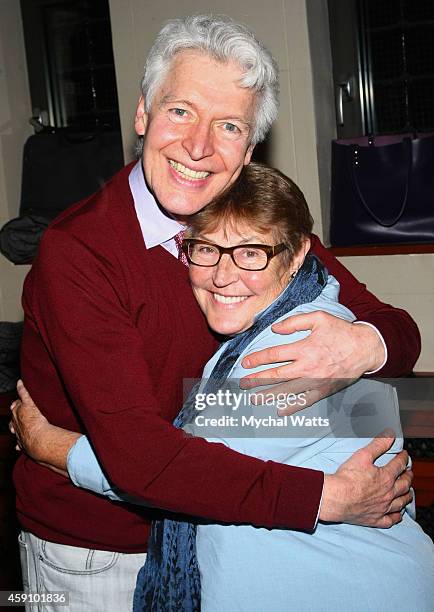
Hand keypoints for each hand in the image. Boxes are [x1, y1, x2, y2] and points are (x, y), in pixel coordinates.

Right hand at [10, 380, 79, 475]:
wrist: (41, 443)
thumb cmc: (42, 451)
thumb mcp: (41, 457)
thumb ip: (47, 458)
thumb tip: (59, 467)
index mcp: (21, 438)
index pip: (16, 430)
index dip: (17, 428)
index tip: (17, 428)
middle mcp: (18, 427)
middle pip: (13, 418)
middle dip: (15, 415)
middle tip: (16, 411)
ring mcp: (21, 416)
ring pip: (16, 407)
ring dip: (18, 404)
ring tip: (18, 401)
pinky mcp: (27, 407)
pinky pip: (24, 395)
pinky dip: (22, 388)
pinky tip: (21, 383)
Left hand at [240, 312, 385, 414]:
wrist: (366, 348)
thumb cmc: (341, 331)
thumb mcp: (319, 318)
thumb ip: (295, 322)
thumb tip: (275, 329)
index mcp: (304, 348)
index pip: (274, 354)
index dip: (258, 359)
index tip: (246, 363)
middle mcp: (307, 367)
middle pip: (276, 375)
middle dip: (257, 380)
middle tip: (243, 384)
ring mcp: (316, 381)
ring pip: (287, 391)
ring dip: (269, 395)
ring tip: (255, 399)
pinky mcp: (324, 390)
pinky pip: (305, 401)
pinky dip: (292, 407)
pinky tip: (280, 411)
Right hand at [320, 431, 412, 526]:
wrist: (336, 497)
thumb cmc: (347, 477)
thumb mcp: (363, 455)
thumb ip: (378, 445)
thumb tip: (389, 435)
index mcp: (386, 477)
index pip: (399, 465)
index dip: (403, 458)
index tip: (404, 455)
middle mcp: (388, 493)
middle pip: (404, 485)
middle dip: (408, 477)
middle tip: (409, 472)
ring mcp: (383, 508)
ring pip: (401, 502)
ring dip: (407, 496)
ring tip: (408, 492)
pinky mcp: (375, 519)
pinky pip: (391, 520)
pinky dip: (396, 517)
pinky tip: (398, 514)